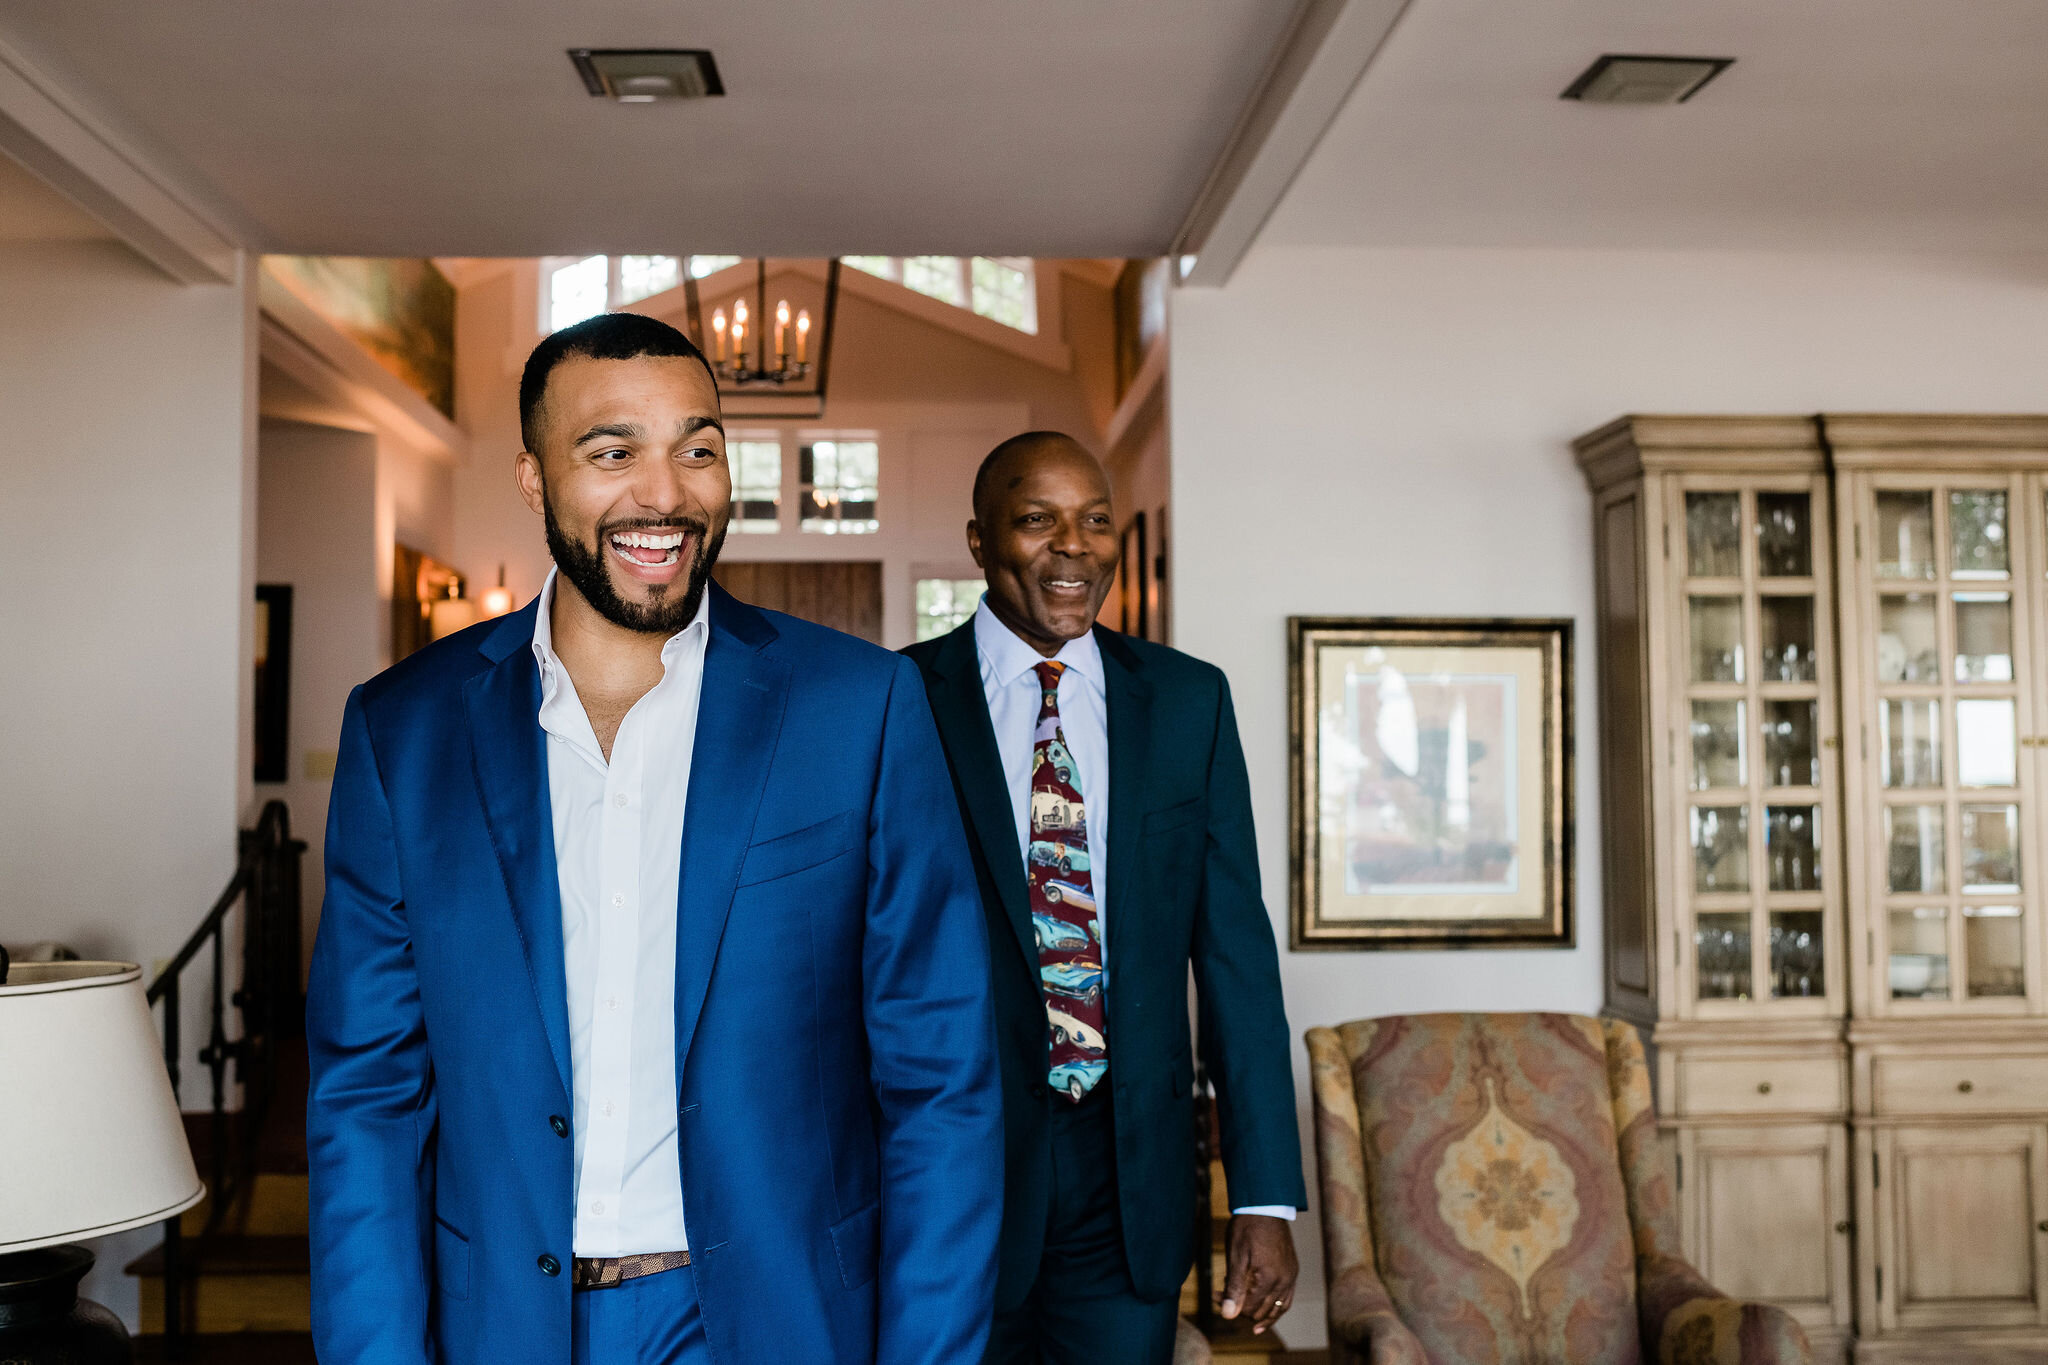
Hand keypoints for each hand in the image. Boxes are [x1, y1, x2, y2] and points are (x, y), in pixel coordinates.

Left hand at [1217, 1213, 1297, 1334]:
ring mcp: (1291, 1276)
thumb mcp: (1236, 1257)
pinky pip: (1287, 1299)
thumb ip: (1234, 1288)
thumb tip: (1227, 1315)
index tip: (1215, 1294)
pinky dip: (1276, 1308)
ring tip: (1243, 1317)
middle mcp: (1285, 1281)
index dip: (1230, 1306)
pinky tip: (1266, 1313)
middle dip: (1241, 1307)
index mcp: (1270, 1278)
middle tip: (1221, 1296)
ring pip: (1278, 1309)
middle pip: (1262, 1310)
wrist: (1266, 1206)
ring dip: (1258, 1312)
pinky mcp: (1293, 1271)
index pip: (1249, 1308)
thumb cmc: (1247, 1228)